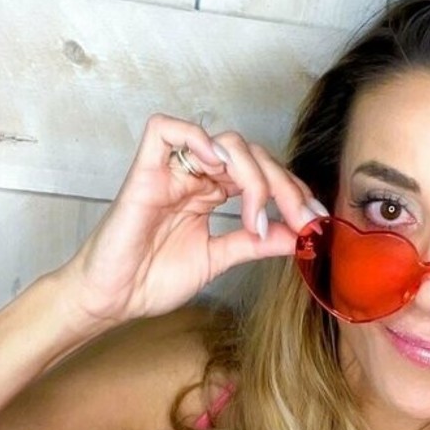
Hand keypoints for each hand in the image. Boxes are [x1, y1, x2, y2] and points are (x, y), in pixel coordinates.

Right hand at [67, 114, 325, 325]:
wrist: (113, 299)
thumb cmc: (150, 279)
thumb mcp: (217, 259)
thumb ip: (254, 244)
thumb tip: (297, 235)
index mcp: (211, 194)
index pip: (262, 174)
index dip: (293, 192)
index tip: (317, 221)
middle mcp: (194, 176)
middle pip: (251, 155)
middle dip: (283, 185)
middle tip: (302, 218)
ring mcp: (170, 171)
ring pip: (222, 141)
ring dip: (251, 173)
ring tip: (256, 213)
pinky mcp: (144, 172)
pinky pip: (166, 129)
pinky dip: (197, 140)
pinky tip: (217, 170)